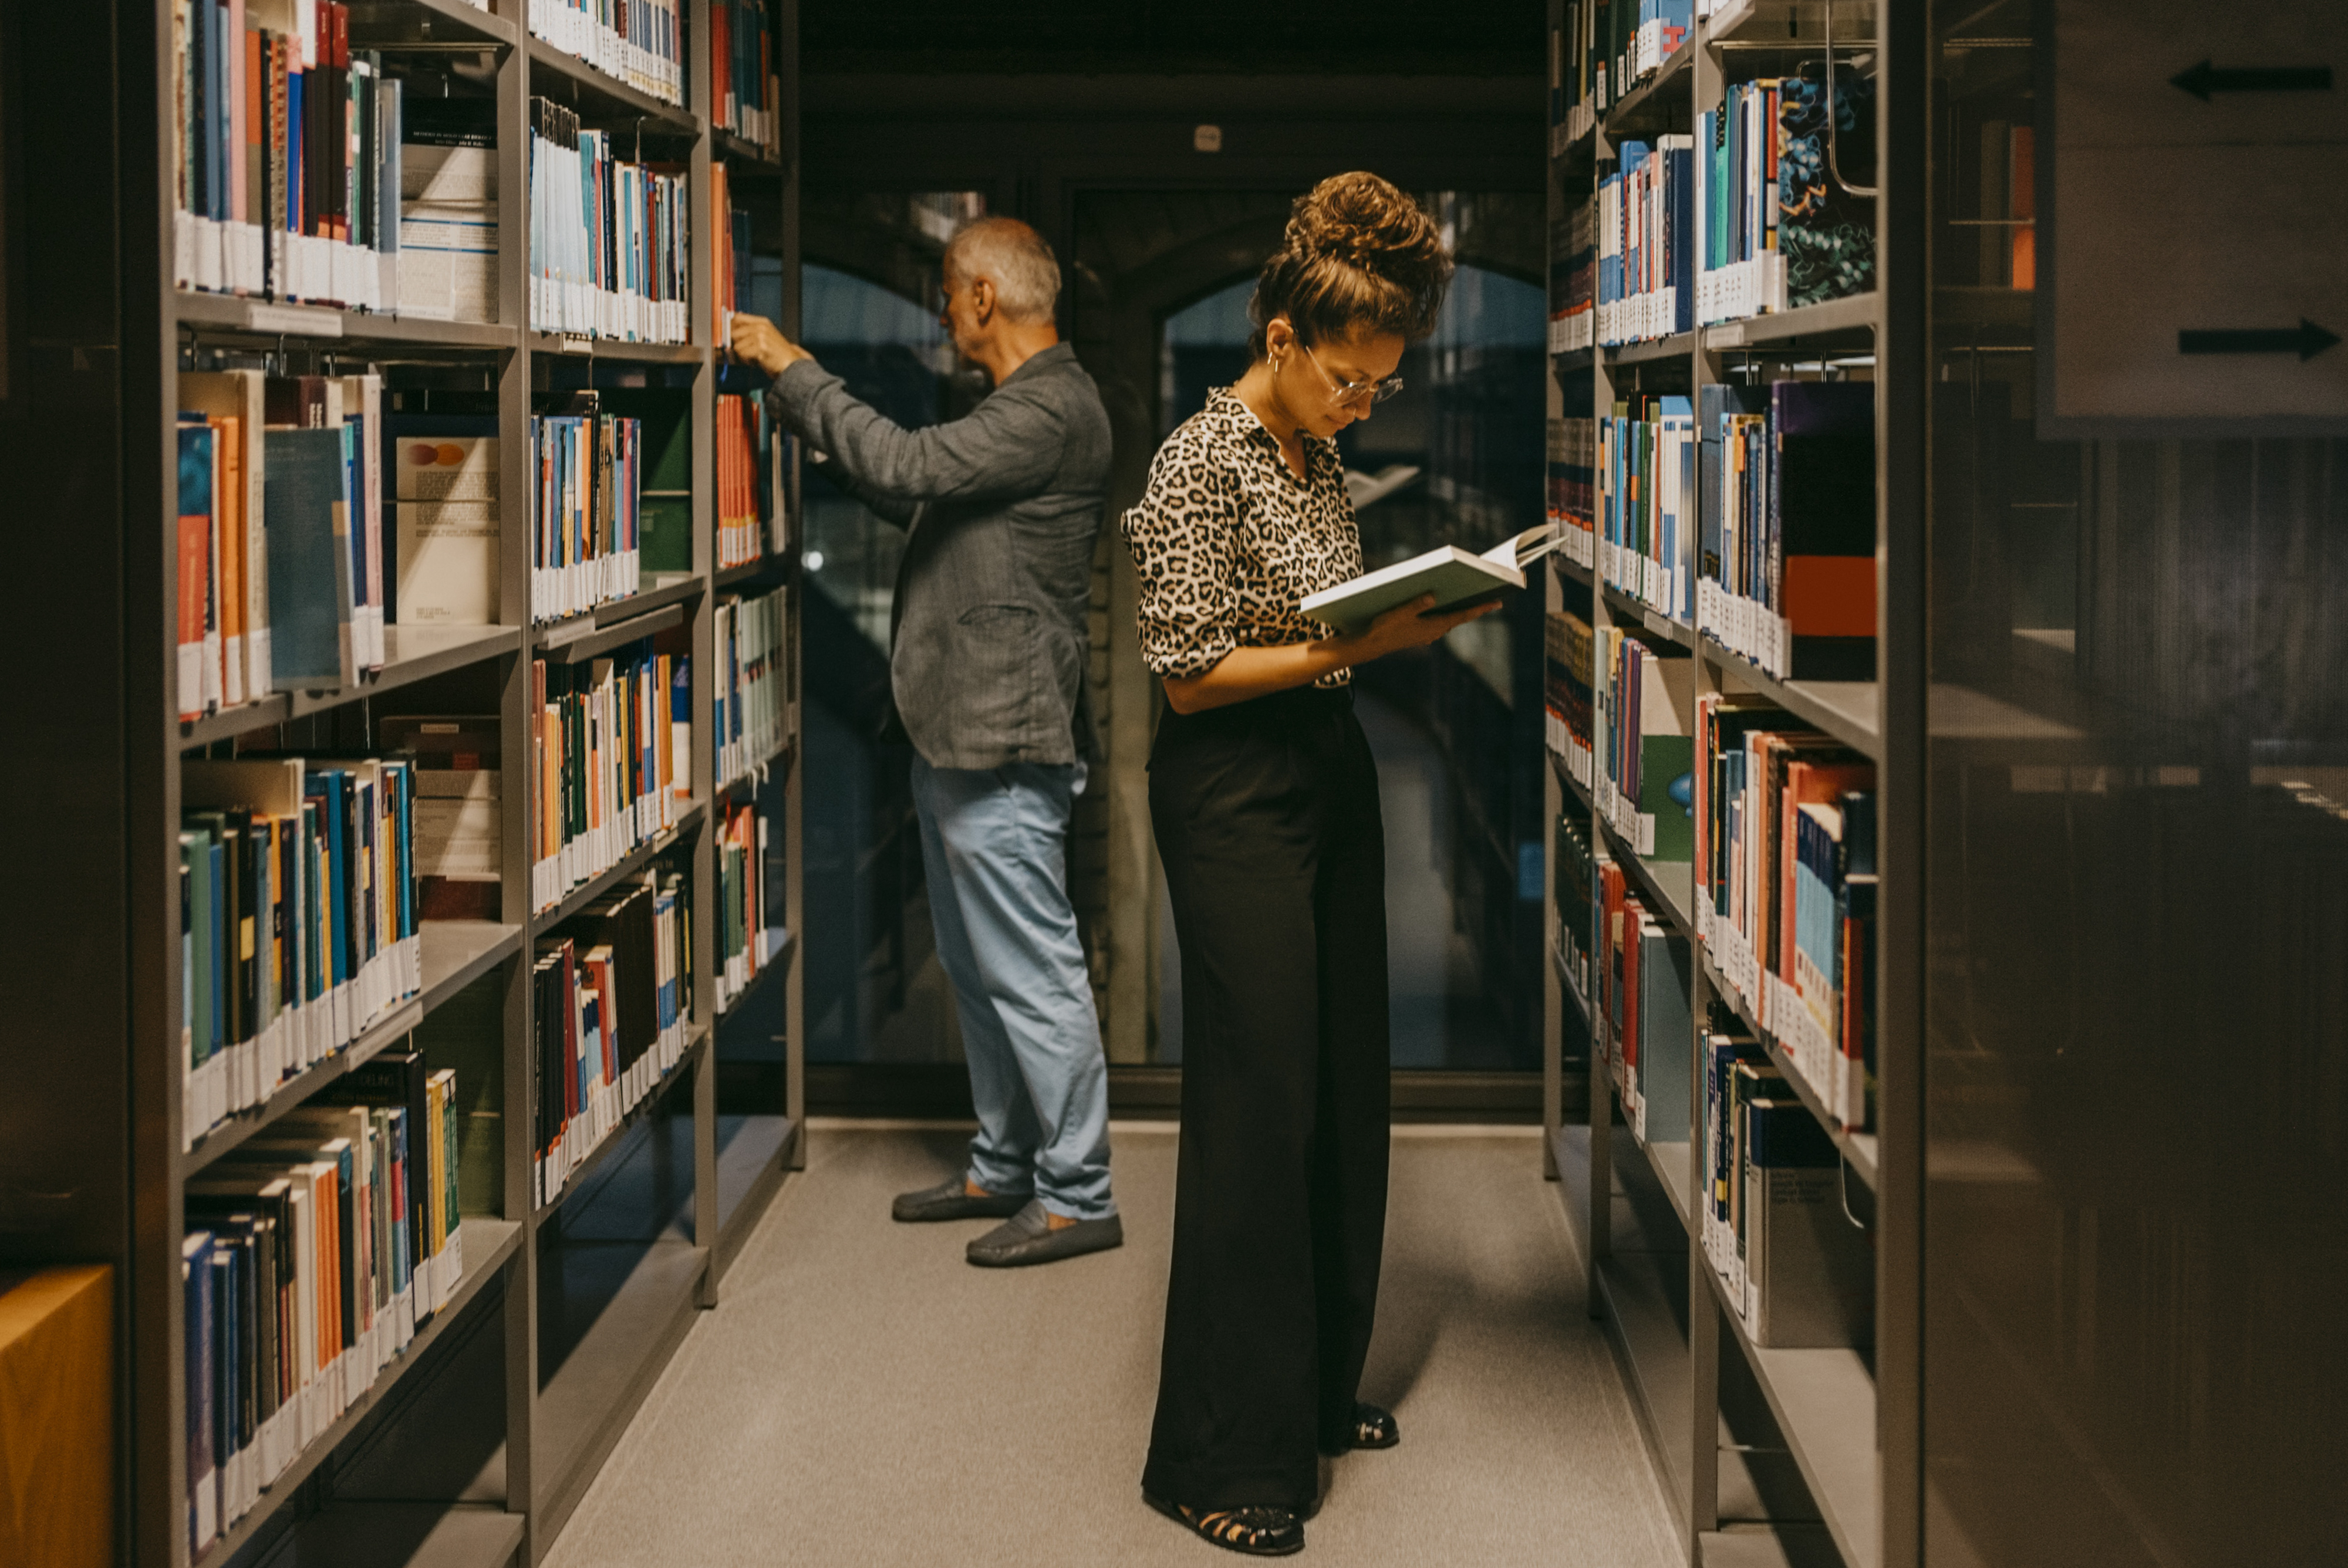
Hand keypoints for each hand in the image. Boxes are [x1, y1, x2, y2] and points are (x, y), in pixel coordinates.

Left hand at [729, 312, 811, 375]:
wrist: (792, 364)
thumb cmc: (778, 354)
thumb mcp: (765, 336)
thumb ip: (750, 330)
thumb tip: (730, 328)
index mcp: (762, 322)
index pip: (737, 317)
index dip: (730, 327)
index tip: (729, 335)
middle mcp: (761, 327)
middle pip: (733, 332)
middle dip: (736, 344)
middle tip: (746, 351)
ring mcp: (761, 336)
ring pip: (737, 346)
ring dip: (743, 355)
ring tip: (754, 357)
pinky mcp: (761, 348)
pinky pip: (743, 354)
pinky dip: (747, 361)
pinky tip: (757, 361)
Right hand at [1347, 593, 1502, 660]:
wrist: (1372, 644)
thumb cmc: (1385, 628)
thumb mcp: (1400, 612)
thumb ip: (1417, 604)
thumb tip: (1432, 596)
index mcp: (1434, 626)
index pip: (1463, 615)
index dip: (1481, 609)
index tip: (1497, 603)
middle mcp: (1434, 632)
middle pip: (1458, 617)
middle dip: (1472, 608)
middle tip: (1488, 598)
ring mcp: (1427, 634)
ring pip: (1448, 620)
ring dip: (1457, 610)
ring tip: (1467, 599)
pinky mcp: (1420, 633)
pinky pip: (1437, 622)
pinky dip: (1443, 613)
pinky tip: (1440, 605)